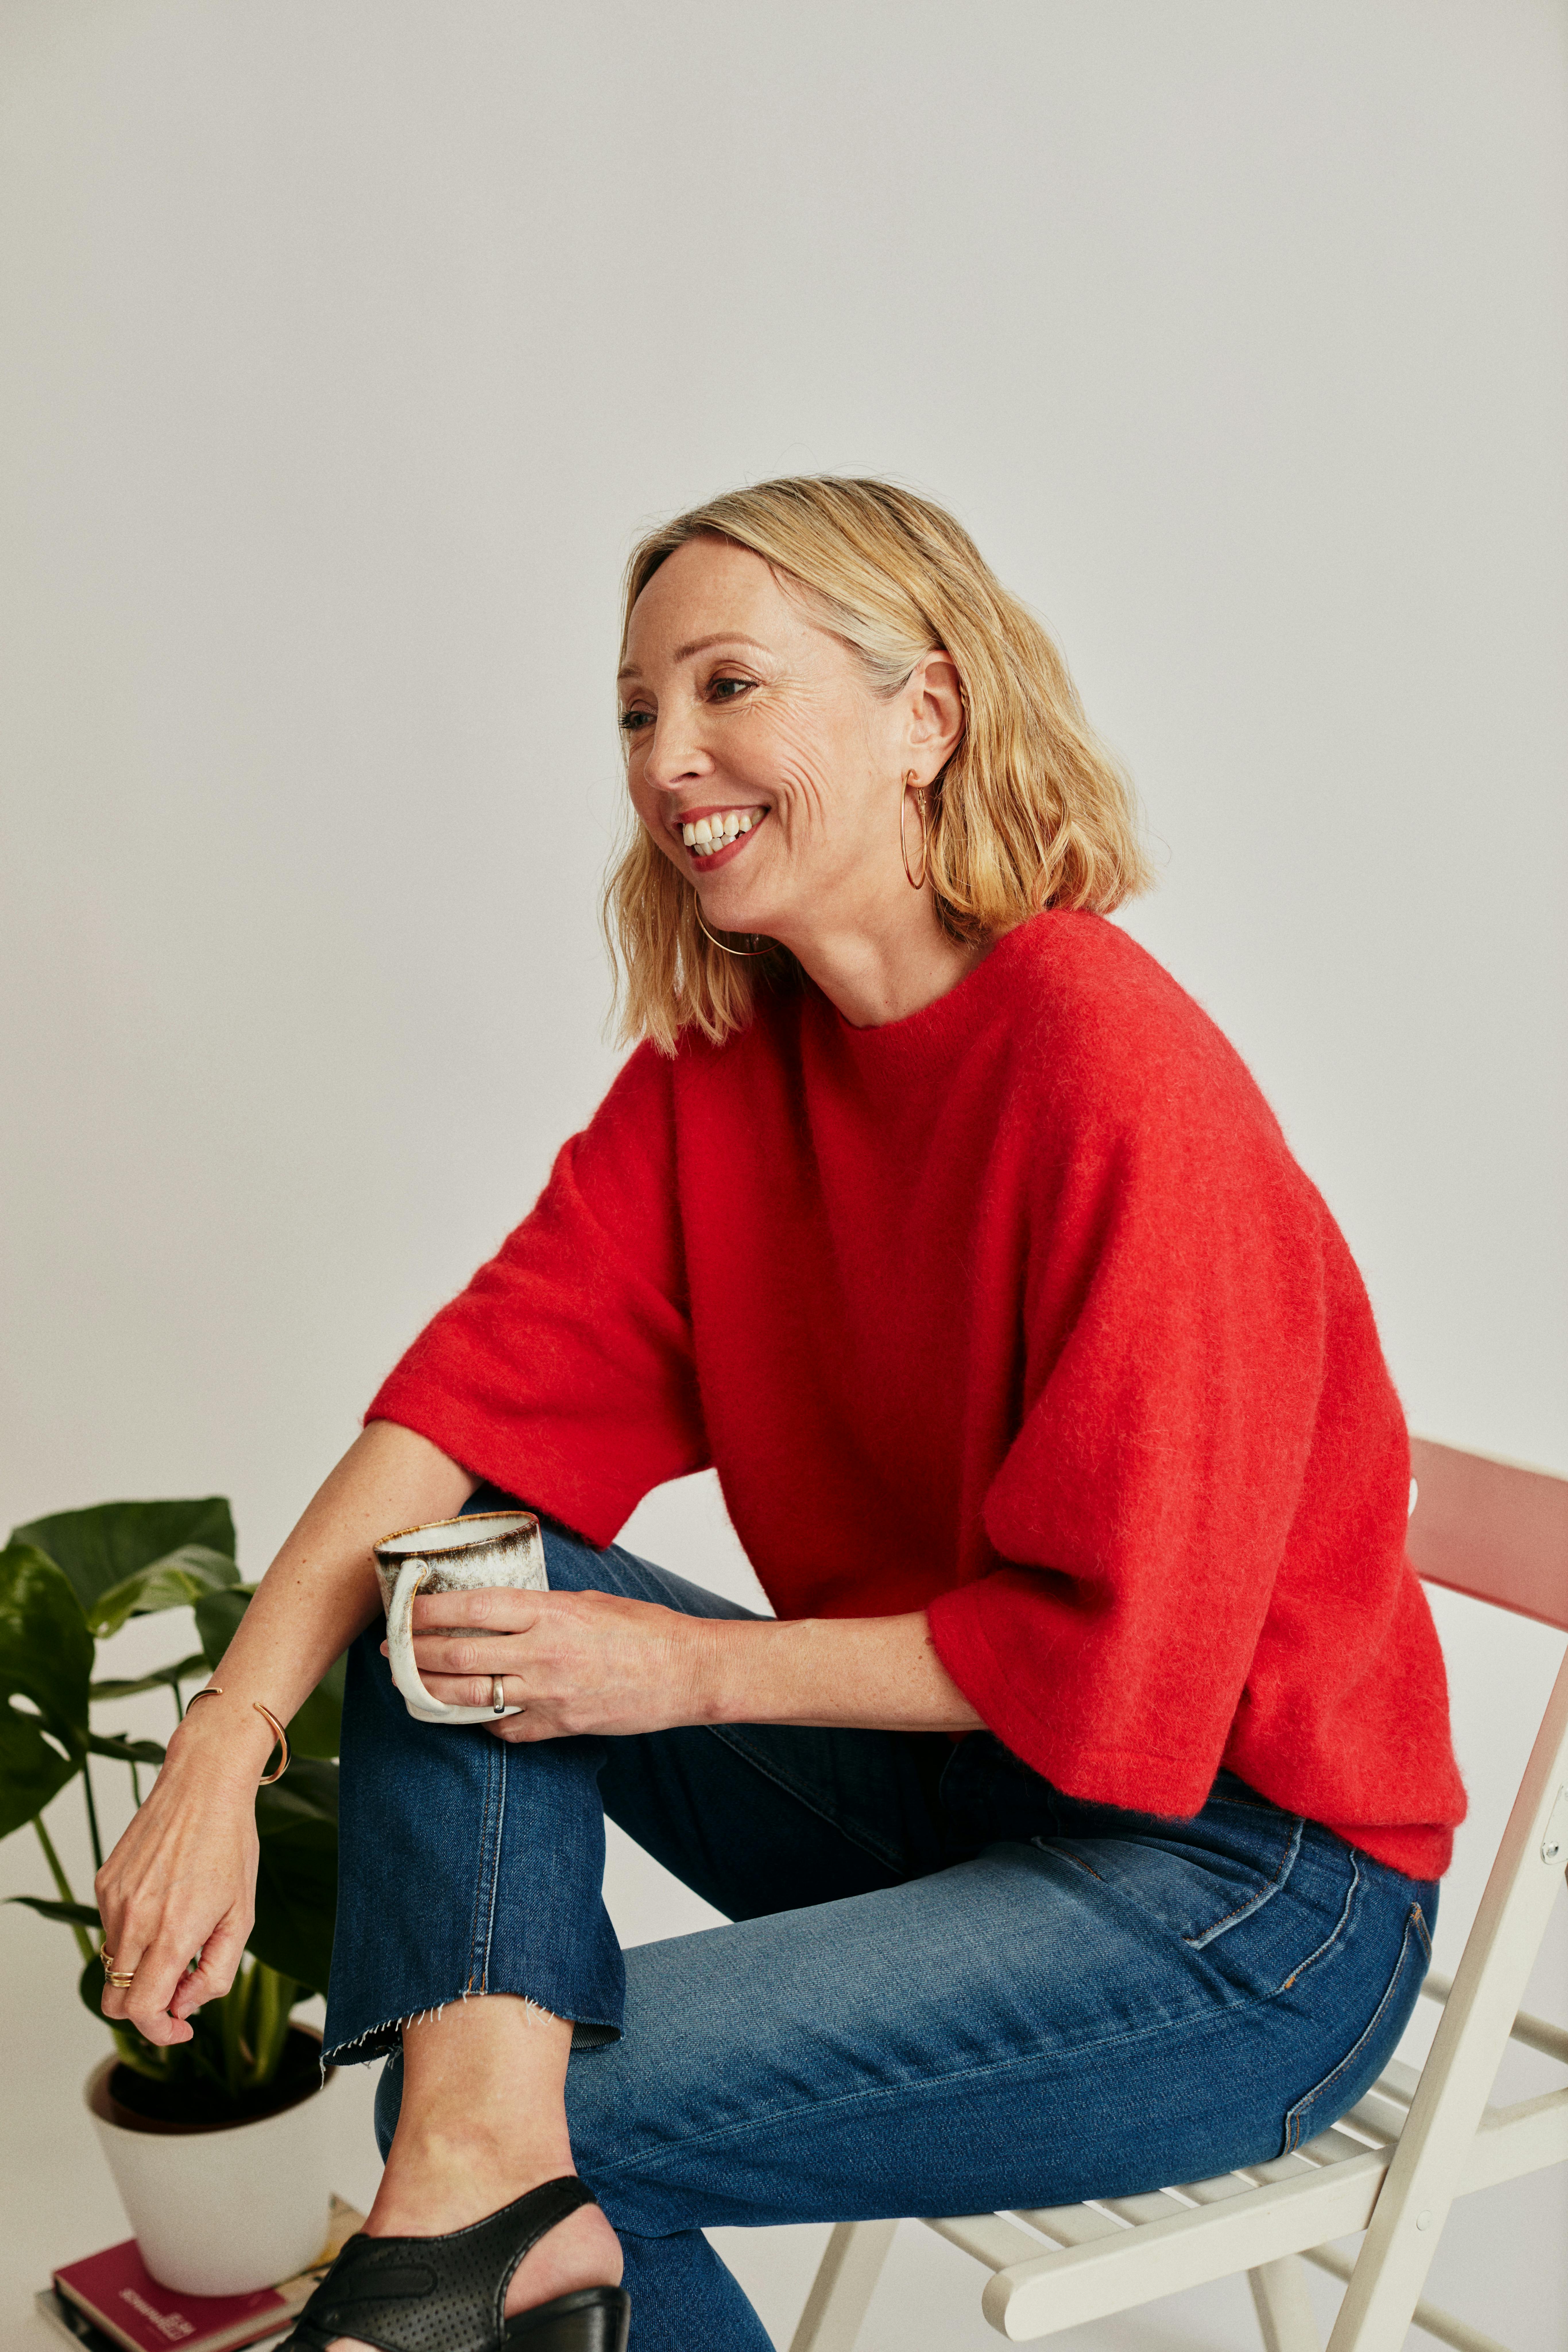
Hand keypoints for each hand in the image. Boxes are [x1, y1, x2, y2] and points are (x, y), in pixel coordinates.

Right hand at [93, 1710, 267, 2044]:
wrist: (203, 1785)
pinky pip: (111, 1928)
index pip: (142, 2012)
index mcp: (171, 1933)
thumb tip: (184, 2007)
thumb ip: (215, 1973)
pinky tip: (164, 1902)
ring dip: (142, 1966)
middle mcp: (134, 1920)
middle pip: (116, 2000)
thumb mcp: (241, 1917)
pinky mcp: (104, 1883)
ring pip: (113, 1964)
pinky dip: (134, 1933)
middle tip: (179, 1992)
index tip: (180, 2027)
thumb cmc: (230, 1846)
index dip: (160, 2032)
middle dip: (145, 2009)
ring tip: (179, 1930)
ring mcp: (113, 1901)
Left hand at [394, 1586, 719, 1741]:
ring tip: (409, 1683)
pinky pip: (503, 1728)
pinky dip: (480, 1721)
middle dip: (414, 1653)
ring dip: (430, 1689)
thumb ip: (543, 1606)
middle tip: (392, 1650)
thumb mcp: (589, 1601)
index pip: (470, 1607)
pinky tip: (465, 1713)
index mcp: (548, 1612)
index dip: (427, 1610)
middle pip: (456, 1653)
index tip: (403, 1609)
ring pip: (468, 1695)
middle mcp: (541, 1653)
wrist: (686, 1672)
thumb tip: (503, 1608)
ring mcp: (547, 1694)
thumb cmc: (645, 1630)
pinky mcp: (558, 1727)